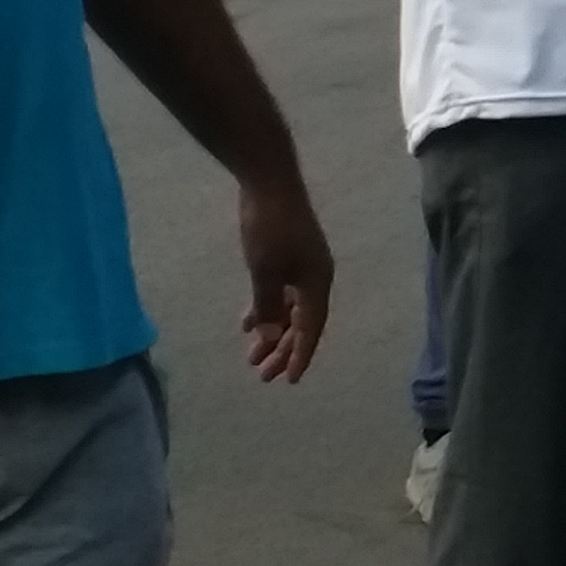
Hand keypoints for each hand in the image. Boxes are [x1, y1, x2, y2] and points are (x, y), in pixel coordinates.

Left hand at [235, 177, 332, 382]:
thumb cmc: (270, 229)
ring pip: (289, 310)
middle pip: (301, 323)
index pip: (311, 328)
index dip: (301, 355)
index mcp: (317, 282)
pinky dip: (267, 309)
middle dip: (282, 349)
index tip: (288, 380)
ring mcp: (302, 267)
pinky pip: (280, 293)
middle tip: (261, 375)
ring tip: (252, 356)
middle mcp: (314, 278)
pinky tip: (248, 323)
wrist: (269, 184)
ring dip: (273, 332)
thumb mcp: (265, 271)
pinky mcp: (288, 257)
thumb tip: (273, 338)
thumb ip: (269, 306)